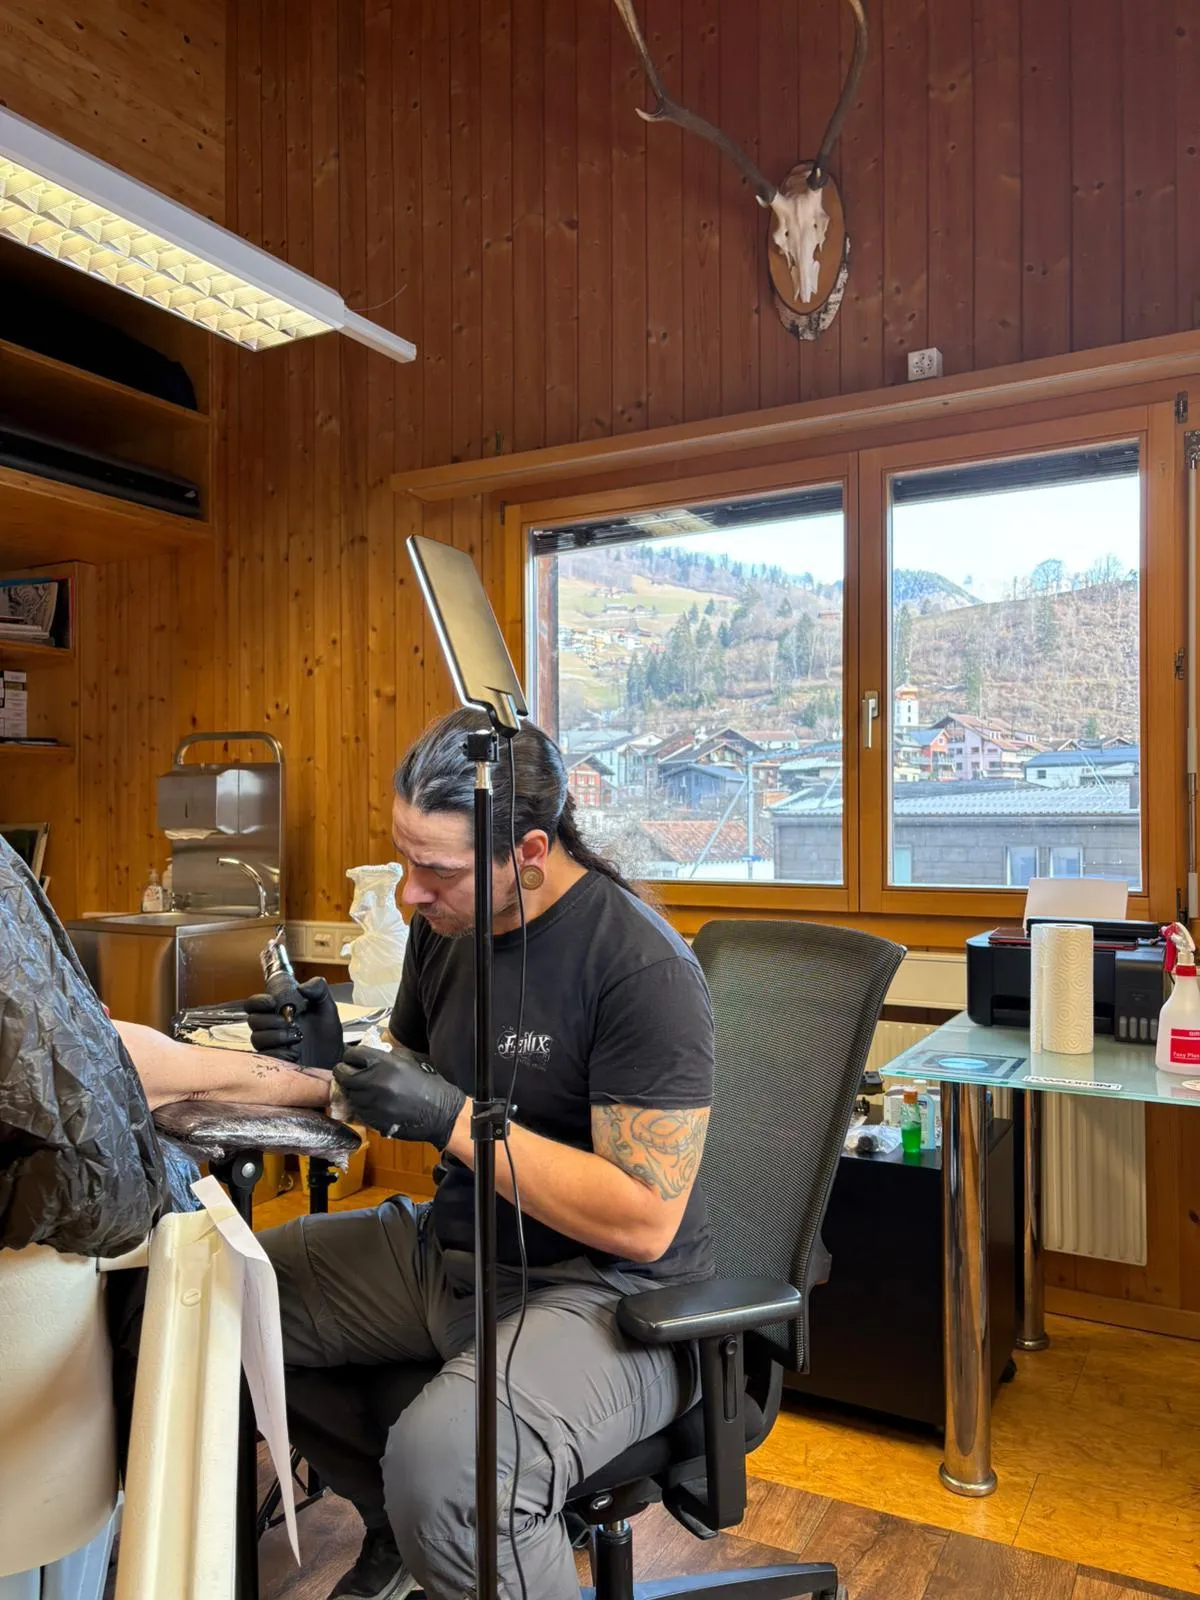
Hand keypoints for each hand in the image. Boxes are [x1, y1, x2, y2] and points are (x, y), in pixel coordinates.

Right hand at [245, 976, 343, 1066]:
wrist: (335, 1059)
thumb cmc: (327, 1034)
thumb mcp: (327, 1008)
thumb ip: (319, 990)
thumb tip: (302, 987)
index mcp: (279, 1011)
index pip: (255, 1004)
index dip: (258, 1002)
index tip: (271, 1002)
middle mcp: (271, 1027)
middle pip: (253, 1020)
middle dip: (270, 1020)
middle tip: (290, 1022)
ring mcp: (271, 1046)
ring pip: (257, 1038)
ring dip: (276, 1037)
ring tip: (296, 1039)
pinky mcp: (273, 1063)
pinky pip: (265, 1057)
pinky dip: (279, 1054)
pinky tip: (294, 1054)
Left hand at [333, 1044, 465, 1148]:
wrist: (442, 1112)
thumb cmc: (429, 1082)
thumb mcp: (410, 1059)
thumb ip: (386, 1055)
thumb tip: (368, 1055)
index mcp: (384, 1063)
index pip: (351, 1054)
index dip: (350, 1056)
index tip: (352, 1059)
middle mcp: (374, 1082)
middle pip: (343, 1074)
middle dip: (345, 1072)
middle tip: (351, 1073)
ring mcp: (372, 1103)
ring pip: (349, 1094)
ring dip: (354, 1090)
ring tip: (365, 1089)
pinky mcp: (373, 1120)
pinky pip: (358, 1110)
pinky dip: (362, 1106)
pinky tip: (374, 1103)